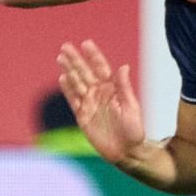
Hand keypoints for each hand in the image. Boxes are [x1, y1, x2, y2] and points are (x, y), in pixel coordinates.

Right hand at [56, 39, 147, 166]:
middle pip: (85, 73)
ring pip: (77, 83)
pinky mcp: (82, 116)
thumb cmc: (134, 131)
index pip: (101, 68)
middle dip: (76, 59)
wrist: (127, 152)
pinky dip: (67, 90)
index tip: (86, 43)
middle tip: (66, 46)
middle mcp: (100, 94)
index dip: (94, 56)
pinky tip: (62, 78)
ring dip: (69, 71)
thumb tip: (123, 66)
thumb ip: (124, 88)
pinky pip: (73, 100)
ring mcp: (90, 104)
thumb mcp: (131, 108)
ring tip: (61, 57)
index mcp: (113, 90)